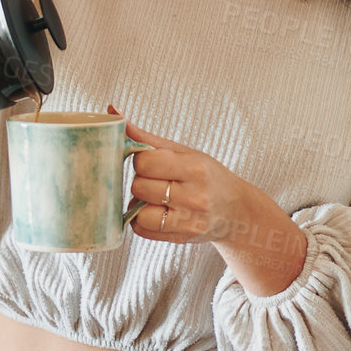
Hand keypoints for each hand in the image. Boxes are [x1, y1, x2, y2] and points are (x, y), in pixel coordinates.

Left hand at [109, 105, 308, 297]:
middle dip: (141, 182)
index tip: (150, 162)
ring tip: (153, 198)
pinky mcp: (182, 238)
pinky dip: (141, 221)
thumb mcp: (184, 152)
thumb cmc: (207, 176)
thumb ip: (146, 137)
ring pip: (139, 212)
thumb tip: (112, 112)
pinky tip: (154, 212)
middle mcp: (195, 196)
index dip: (141, 161)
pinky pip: (142, 230)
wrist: (238, 212)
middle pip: (139, 187)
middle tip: (154, 181)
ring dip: (139, 204)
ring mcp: (189, 221)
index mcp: (195, 168)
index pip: (145, 162)